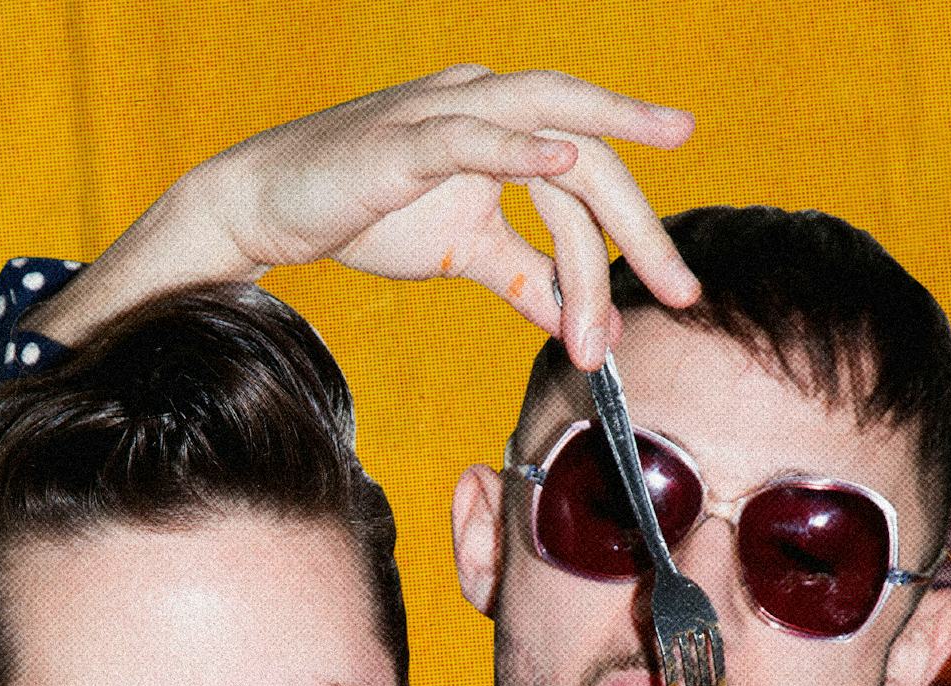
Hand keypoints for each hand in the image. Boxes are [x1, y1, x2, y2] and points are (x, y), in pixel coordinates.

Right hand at [30, 66, 697, 366]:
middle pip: (590, 150)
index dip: (631, 243)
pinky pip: (470, 134)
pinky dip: (519, 143)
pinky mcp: (402, 138)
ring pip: (548, 132)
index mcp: (505, 131)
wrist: (269, 205)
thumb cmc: (363, 215)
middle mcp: (487, 105)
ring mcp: (446, 113)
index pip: (588, 184)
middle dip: (642, 226)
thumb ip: (523, 274)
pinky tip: (563, 157)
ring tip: (646, 251)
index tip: (666, 299)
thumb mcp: (462, 251)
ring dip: (602, 200)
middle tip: (681, 288)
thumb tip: (571, 315)